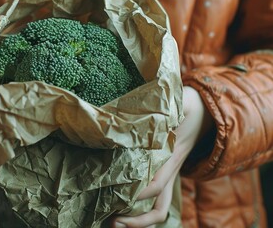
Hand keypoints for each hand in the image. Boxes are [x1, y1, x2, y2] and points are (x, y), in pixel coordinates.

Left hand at [112, 86, 213, 227]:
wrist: (205, 112)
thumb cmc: (191, 106)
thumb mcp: (182, 101)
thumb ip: (174, 105)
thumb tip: (163, 108)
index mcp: (172, 158)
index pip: (156, 184)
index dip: (138, 194)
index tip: (116, 196)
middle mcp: (170, 172)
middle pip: (159, 207)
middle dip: (138, 220)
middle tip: (112, 221)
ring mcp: (168, 176)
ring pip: (158, 207)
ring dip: (137, 220)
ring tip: (111, 222)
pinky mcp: (163, 173)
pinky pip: (154, 198)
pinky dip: (139, 208)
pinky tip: (118, 207)